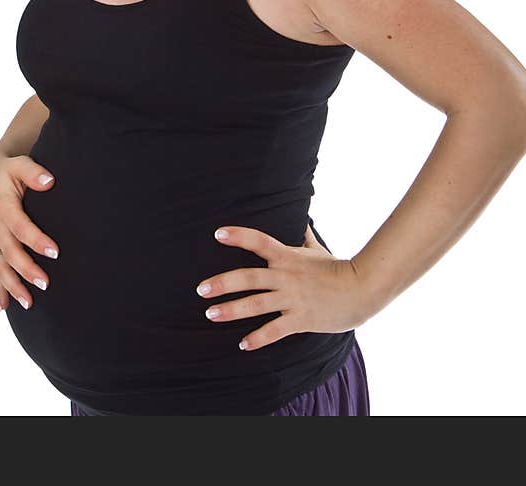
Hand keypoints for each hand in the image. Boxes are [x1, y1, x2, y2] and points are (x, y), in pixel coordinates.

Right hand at [0, 150, 59, 311]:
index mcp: (3, 207)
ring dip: (13, 286)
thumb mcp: (19, 164)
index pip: (20, 227)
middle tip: (46, 284)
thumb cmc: (7, 170)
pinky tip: (4, 307)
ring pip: (0, 267)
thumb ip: (33, 172)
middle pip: (10, 252)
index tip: (55, 252)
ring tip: (29, 304)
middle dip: (26, 270)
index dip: (36, 240)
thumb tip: (49, 181)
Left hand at [194, 223, 371, 351]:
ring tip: (211, 314)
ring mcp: (292, 298)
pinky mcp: (300, 319)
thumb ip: (304, 235)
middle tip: (200, 289)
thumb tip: (302, 218)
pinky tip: (243, 344)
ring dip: (231, 310)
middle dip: (222, 283)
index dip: (238, 236)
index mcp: (287, 256)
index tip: (217, 234)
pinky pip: (275, 330)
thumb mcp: (317, 248)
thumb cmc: (338, 268)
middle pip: (248, 277)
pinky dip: (258, 338)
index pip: (258, 241)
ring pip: (256, 304)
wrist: (363, 289)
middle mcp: (285, 276)